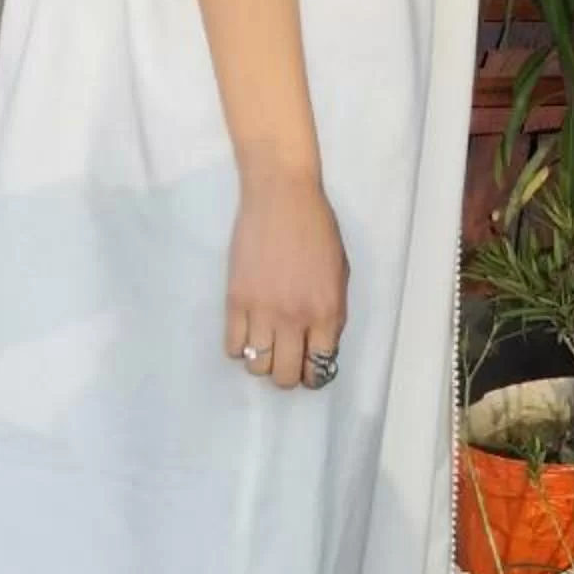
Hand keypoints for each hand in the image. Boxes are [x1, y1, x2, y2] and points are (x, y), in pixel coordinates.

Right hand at [224, 168, 347, 391]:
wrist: (282, 196)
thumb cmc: (317, 228)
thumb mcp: (340, 272)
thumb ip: (333, 312)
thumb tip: (320, 343)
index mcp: (326, 311)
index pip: (319, 368)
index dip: (315, 374)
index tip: (310, 368)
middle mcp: (294, 318)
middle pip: (285, 377)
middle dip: (289, 374)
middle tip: (288, 358)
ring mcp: (261, 311)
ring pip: (257, 367)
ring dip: (264, 361)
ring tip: (267, 341)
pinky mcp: (235, 301)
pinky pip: (233, 347)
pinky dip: (240, 347)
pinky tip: (248, 331)